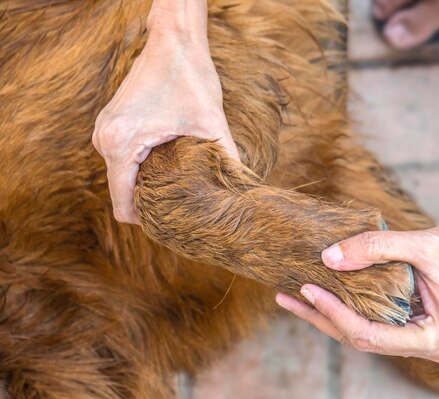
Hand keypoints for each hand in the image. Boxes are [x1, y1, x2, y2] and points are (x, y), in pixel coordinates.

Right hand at [92, 25, 238, 223]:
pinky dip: (145, 169)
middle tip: (186, 209)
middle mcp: (103, 141)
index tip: (175, 228)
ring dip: (150, 185)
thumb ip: (228, 161)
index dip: (149, 223)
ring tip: (181, 187)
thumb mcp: (212, 124)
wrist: (173, 41)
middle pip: (124, 195)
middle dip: (153, 204)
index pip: (123, 206)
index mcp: (119, 145)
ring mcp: (104, 133)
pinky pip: (124, 162)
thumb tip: (245, 192)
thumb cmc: (190, 78)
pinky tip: (171, 168)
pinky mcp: (111, 126)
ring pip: (125, 178)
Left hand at [276, 215, 438, 362]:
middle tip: (287, 297)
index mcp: (437, 339)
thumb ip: (374, 249)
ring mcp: (423, 337)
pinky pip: (378, 319)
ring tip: (296, 296)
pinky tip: (327, 291)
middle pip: (362, 339)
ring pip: (367, 332)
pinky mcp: (419, 322)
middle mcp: (429, 346)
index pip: (370, 336)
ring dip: (333, 313)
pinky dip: (352, 305)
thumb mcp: (424, 244)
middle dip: (323, 318)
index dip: (334, 314)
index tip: (305, 289)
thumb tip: (327, 257)